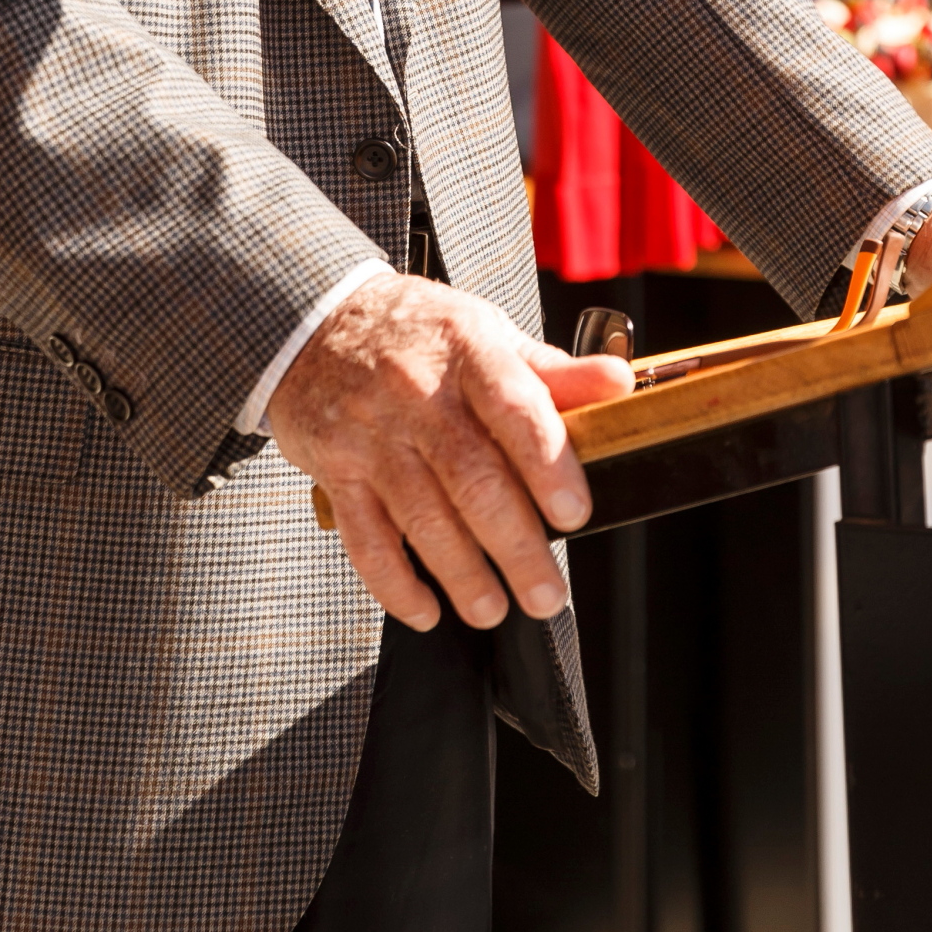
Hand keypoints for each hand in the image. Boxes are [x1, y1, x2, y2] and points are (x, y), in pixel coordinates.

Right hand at [267, 272, 633, 634]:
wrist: (312, 321)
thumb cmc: (415, 332)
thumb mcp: (484, 331)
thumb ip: (552, 370)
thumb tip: (619, 383)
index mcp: (467, 350)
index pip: (514, 408)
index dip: (547, 465)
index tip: (574, 514)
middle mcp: (416, 391)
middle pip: (472, 478)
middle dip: (516, 547)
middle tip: (547, 594)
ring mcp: (371, 434)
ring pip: (422, 516)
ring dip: (462, 575)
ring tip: (493, 609)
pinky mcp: (335, 469)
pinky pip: (366, 539)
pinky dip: (396, 584)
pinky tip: (427, 609)